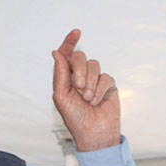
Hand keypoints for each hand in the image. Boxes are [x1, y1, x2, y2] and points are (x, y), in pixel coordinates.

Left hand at [51, 28, 120, 151]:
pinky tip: (96, 101)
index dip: (70, 42)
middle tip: (78, 88)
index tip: (76, 32)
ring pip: (94, 65)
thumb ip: (60, 73)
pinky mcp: (109, 85)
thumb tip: (56, 52)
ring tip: (87, 99)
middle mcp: (80, 76)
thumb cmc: (74, 118)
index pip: (67, 55)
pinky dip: (100, 89)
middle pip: (80, 58)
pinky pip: (106, 77)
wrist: (93, 133)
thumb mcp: (61, 96)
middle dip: (79, 71)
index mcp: (65, 78)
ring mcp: (95, 80)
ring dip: (89, 83)